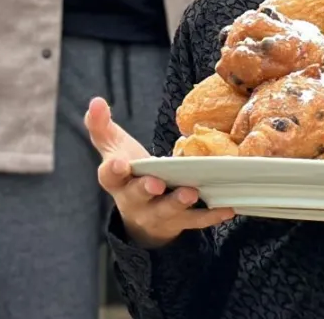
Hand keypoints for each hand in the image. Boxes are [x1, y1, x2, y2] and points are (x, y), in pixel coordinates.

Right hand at [85, 97, 233, 248]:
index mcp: (117, 180)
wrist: (141, 214)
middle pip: (137, 196)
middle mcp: (134, 200)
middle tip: (156, 183)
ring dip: (178, 202)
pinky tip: (227, 209)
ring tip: (191, 193)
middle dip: (146, 189)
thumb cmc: (129, 173)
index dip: (113, 170)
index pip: (110, 176)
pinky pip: (195, 221)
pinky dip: (211, 215)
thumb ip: (101, 126)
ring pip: (166, 211)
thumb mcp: (113, 149)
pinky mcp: (179, 222)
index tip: (119, 163)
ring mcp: (157, 213)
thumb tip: (96, 102)